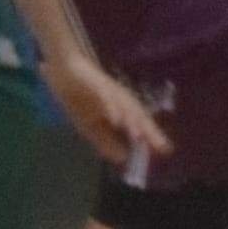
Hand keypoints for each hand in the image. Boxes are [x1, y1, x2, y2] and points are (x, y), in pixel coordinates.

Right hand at [50, 53, 152, 167]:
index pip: (140, 123)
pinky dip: (111, 108)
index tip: (166, 151)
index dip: (152, 136)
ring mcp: (108, 90)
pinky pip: (105, 97)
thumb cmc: (79, 96)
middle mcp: (119, 98)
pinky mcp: (95, 84)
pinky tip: (116, 121)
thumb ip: (106, 141)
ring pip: (124, 106)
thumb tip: (122, 158)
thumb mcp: (91, 126)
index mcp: (120, 108)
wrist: (61, 70)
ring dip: (132, 121)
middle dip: (150, 131)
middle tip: (162, 147)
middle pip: (138, 115)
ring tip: (140, 137)